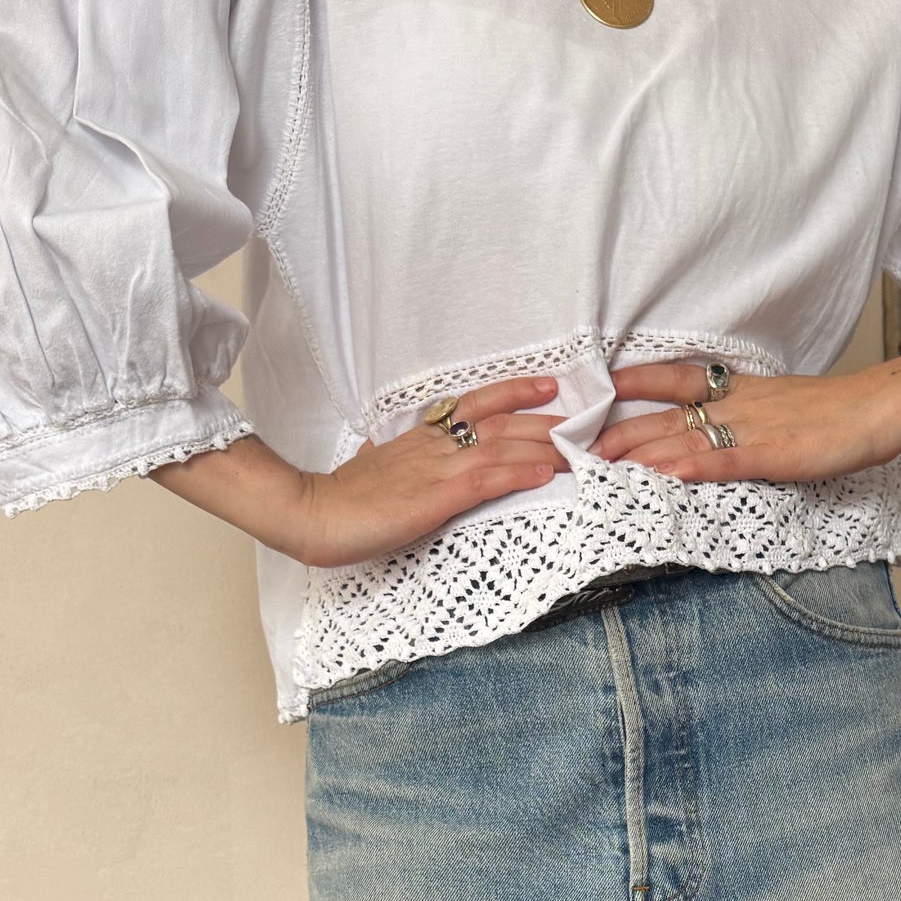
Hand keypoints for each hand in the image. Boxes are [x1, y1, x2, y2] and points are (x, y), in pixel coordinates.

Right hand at [298, 377, 564, 567]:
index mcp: (419, 439)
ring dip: (546, 446)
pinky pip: (486, 480)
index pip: (474, 405)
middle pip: (500, 423)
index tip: (547, 386)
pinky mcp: (435, 498)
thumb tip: (386, 459)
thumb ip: (390, 464)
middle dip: (548, 421)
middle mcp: (433, 446)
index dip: (514, 393)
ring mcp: (435, 469)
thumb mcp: (372, 473)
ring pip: (501, 447)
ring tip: (583, 447)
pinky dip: (519, 473)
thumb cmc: (339, 501)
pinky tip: (547, 473)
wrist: (312, 514)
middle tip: (588, 420)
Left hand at [592, 361, 900, 486]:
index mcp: (739, 390)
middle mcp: (736, 404)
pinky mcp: (773, 454)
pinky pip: (723, 460)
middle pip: (662, 414)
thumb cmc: (840, 413)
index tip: (591, 388)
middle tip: (572, 445)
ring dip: (637, 452)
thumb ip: (747, 419)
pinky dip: (689, 468)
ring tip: (596, 464)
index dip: (632, 381)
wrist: (884, 405)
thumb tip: (714, 436)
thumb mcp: (783, 408)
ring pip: (682, 438)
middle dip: (615, 430)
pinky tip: (661, 476)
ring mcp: (753, 428)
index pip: (674, 378)